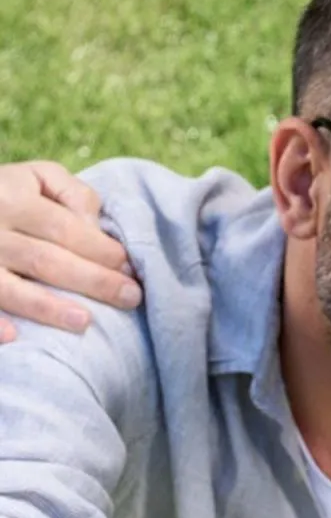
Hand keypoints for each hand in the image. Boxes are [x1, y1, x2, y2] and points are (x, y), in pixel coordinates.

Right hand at [0, 161, 138, 341]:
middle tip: (130, 297)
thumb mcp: (40, 179)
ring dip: (47, 307)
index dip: (101, 250)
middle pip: (44, 260)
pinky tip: (14, 338)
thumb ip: (74, 196)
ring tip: (84, 322)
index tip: (131, 269)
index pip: (64, 229)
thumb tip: (98, 231)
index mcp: (10, 198)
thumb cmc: (12, 194)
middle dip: (92, 281)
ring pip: (10, 288)